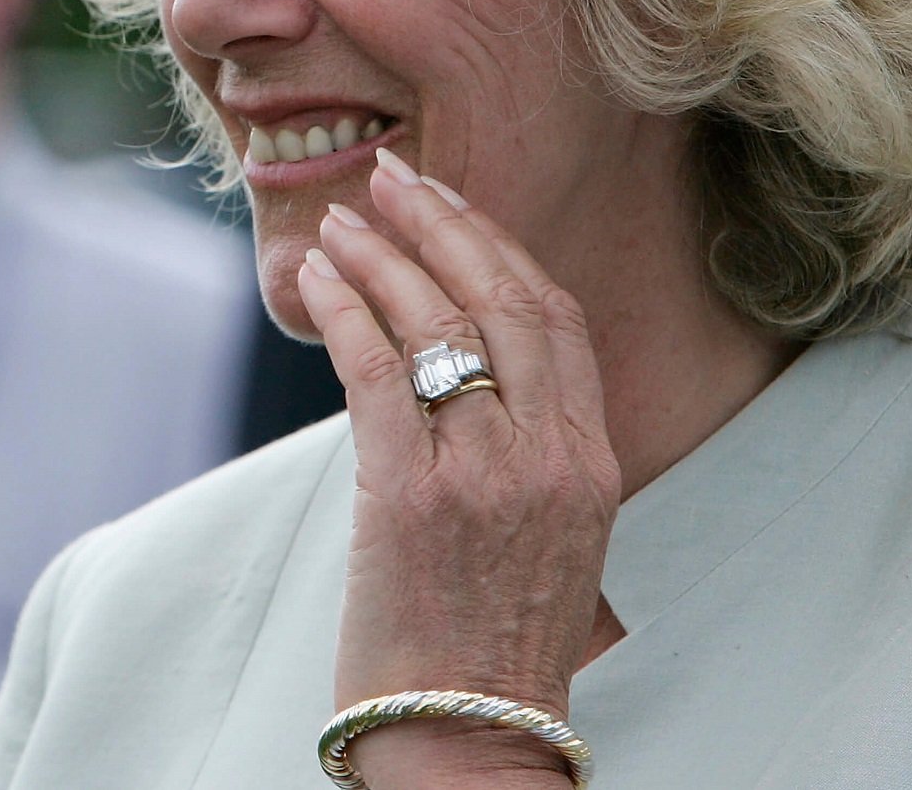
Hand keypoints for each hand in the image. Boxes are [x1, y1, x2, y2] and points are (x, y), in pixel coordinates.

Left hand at [297, 148, 620, 785]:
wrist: (471, 740)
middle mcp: (549, 453)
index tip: (455, 207)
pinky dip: (344, 311)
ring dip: (381, 258)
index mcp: (592, 457)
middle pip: (502, 298)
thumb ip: (538, 437)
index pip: (556, 316)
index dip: (502, 246)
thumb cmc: (503, 636)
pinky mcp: (410, 496)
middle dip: (445, 225)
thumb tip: (478, 349)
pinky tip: (319, 278)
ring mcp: (483, 473)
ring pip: (434, 323)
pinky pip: (375, 372)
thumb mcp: (559, 528)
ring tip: (342, 222)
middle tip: (398, 177)